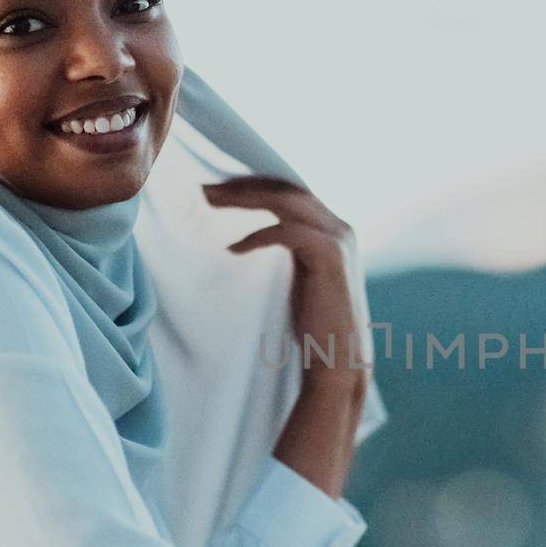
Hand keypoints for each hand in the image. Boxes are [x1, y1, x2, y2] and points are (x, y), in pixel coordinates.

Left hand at [201, 177, 367, 391]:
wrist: (338, 360)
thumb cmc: (315, 325)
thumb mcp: (301, 276)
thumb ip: (291, 248)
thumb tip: (259, 235)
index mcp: (333, 230)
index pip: (291, 192)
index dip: (255, 186)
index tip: (219, 187)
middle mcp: (340, 227)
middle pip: (287, 189)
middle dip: (244, 186)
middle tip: (206, 188)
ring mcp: (338, 239)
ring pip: (287, 201)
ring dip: (245, 199)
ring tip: (210, 202)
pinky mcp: (330, 255)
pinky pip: (287, 231)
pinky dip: (257, 236)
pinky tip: (233, 248)